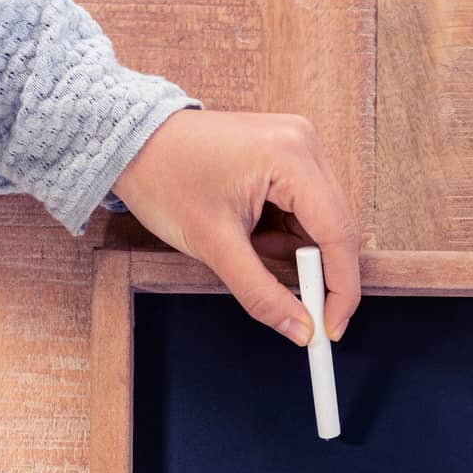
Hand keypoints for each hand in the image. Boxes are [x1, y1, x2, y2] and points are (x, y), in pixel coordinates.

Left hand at [112, 109, 361, 344]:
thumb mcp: (214, 246)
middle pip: (335, 227)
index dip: (341, 288)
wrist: (131, 142)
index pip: (338, 234)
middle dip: (315, 271)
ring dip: (293, 250)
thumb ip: (262, 294)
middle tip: (297, 307)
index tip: (332, 328)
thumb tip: (301, 330)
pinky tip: (251, 230)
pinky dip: (283, 233)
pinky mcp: (287, 153)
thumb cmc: (165, 180)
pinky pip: (304, 209)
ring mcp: (298, 145)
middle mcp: (305, 143)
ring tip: (247, 245)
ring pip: (320, 222)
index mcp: (292, 157)